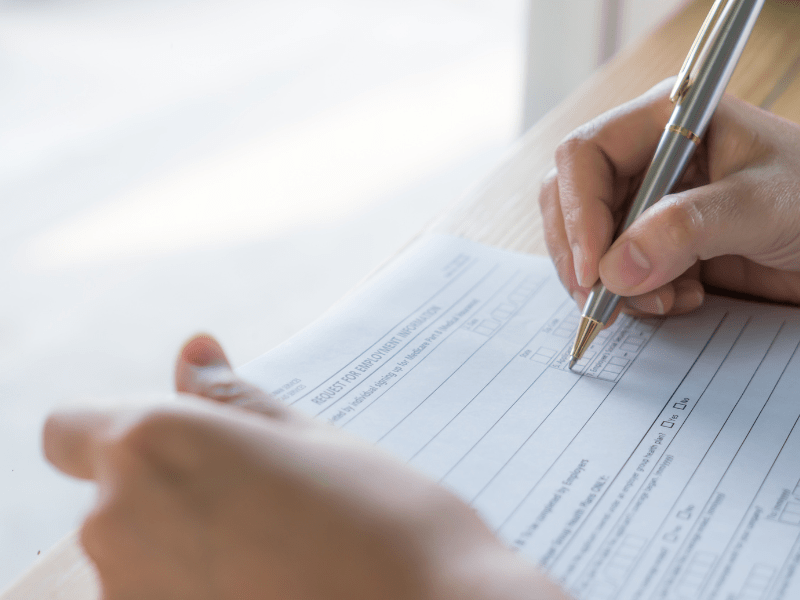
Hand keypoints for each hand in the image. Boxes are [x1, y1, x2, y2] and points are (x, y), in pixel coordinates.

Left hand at [44, 335, 569, 599]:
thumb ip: (235, 402)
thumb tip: (195, 353)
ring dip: (181, 542)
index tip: (183, 442)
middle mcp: (116, 522)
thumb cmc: (383, 522)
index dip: (119, 429)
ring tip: (275, 547)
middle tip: (263, 494)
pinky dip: (194, 588)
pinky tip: (269, 585)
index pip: (71, 428)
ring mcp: (131, 596)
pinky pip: (156, 597)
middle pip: (112, 490)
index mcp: (154, 444)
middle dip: (169, 486)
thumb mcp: (309, 441)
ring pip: (133, 551)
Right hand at [540, 78, 799, 316]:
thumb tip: (613, 269)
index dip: (577, 212)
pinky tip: (680, 299)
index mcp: (665, 122)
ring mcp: (648, 205)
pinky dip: (634, 297)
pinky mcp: (656, 245)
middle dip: (582, 255)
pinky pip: (615, 273)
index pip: (584, 156)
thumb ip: (687, 229)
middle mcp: (646, 160)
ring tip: (661, 302)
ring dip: (611, 284)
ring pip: (586, 244)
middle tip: (602, 301)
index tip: (593, 269)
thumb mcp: (761, 205)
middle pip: (569, 202)